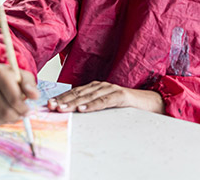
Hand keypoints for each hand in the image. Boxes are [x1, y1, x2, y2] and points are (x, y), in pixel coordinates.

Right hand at [0, 64, 39, 129]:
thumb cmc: (8, 78)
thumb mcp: (21, 76)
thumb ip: (29, 85)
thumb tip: (34, 96)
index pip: (14, 99)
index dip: (23, 109)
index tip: (27, 111)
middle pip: (3, 111)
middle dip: (14, 117)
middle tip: (18, 115)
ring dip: (1, 121)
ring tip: (6, 115)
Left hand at [47, 81, 164, 114]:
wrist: (151, 103)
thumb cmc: (126, 106)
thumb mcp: (105, 106)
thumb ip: (91, 106)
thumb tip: (73, 114)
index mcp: (95, 88)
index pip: (74, 93)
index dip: (61, 98)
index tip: (49, 105)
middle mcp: (101, 86)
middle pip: (78, 93)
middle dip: (63, 100)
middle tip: (51, 106)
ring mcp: (111, 89)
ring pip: (89, 96)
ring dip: (74, 102)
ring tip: (62, 108)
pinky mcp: (121, 96)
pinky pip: (104, 101)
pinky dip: (92, 105)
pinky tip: (83, 109)